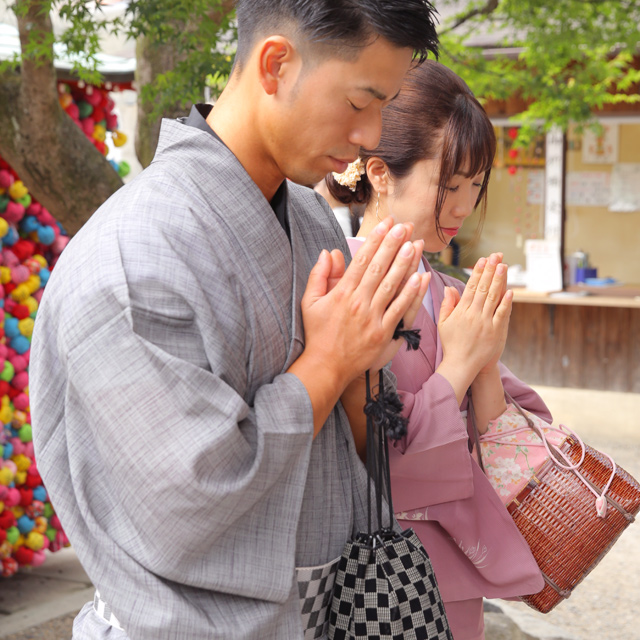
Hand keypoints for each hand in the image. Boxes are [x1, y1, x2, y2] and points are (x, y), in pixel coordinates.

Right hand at [293, 217, 428, 389]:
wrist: (326, 366)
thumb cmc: (318, 334)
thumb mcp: (310, 303)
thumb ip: (319, 276)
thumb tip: (327, 252)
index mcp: (342, 293)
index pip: (361, 260)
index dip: (375, 240)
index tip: (386, 224)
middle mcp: (358, 302)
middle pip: (379, 268)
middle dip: (393, 244)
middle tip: (405, 226)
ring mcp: (372, 318)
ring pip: (392, 285)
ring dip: (405, 263)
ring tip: (415, 245)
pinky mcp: (383, 333)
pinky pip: (400, 309)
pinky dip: (411, 293)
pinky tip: (420, 277)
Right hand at [435, 253, 512, 402]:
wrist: (461, 365)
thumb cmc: (452, 344)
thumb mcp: (444, 323)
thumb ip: (447, 304)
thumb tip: (450, 287)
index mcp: (461, 311)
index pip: (471, 287)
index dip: (477, 272)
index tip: (482, 260)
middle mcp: (473, 315)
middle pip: (483, 288)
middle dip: (490, 270)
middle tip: (496, 256)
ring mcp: (485, 323)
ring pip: (493, 298)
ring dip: (498, 281)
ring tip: (503, 266)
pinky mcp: (495, 332)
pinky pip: (501, 314)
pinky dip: (505, 303)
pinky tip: (509, 291)